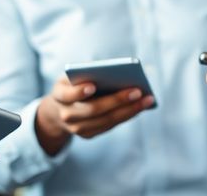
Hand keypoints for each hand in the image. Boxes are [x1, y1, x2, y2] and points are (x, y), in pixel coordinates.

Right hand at [35, 76, 153, 154]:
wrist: (58, 110)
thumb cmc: (71, 85)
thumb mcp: (71, 76)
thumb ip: (85, 72)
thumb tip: (114, 72)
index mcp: (59, 96)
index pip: (68, 95)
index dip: (79, 92)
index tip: (93, 86)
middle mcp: (66, 114)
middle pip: (93, 109)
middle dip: (116, 100)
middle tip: (137, 90)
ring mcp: (77, 128)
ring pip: (106, 120)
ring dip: (129, 110)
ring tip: (147, 99)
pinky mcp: (88, 134)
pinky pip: (110, 125)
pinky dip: (127, 115)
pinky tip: (141, 105)